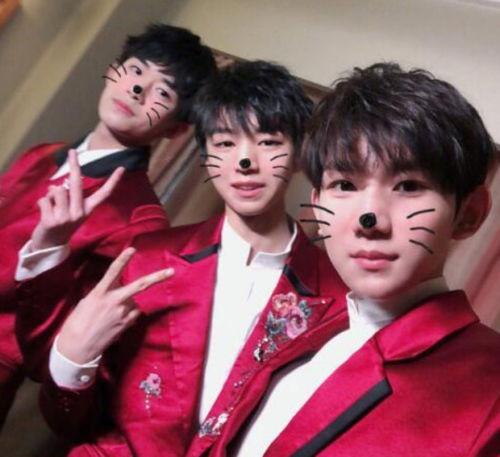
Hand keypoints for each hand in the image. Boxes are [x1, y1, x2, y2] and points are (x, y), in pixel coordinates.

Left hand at [31, 149, 123, 249]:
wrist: (50, 246)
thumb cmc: (60, 224)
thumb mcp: (70, 211)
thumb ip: (68, 197)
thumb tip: (58, 185)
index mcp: (87, 210)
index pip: (103, 194)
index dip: (113, 181)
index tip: (121, 168)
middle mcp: (79, 213)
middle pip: (76, 184)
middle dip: (74, 165)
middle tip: (72, 151)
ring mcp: (66, 218)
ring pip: (57, 190)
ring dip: (50, 194)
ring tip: (51, 204)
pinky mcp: (51, 221)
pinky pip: (44, 200)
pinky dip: (41, 202)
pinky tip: (44, 213)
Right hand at [57, 248, 173, 363]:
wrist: (78, 349)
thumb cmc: (77, 322)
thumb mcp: (87, 302)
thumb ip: (104, 293)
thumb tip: (117, 291)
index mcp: (100, 293)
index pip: (113, 272)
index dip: (123, 260)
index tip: (132, 249)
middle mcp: (115, 301)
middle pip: (140, 286)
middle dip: (157, 277)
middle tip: (172, 272)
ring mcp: (123, 314)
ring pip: (134, 303)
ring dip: (128, 304)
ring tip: (110, 315)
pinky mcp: (128, 324)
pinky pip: (133, 314)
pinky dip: (128, 315)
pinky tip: (115, 322)